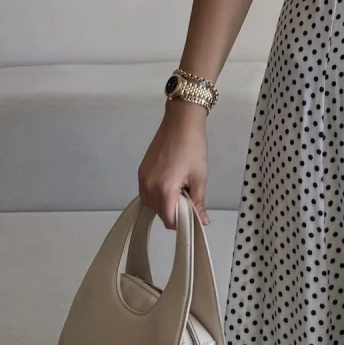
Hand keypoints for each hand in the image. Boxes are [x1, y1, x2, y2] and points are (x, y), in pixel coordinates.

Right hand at [137, 99, 211, 229]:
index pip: (168, 220)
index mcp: (165, 190)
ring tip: (179, 188)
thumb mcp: (200, 177)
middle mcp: (149, 187)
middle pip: (159, 213)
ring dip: (164, 203)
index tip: (191, 213)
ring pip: (151, 204)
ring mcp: (142, 179)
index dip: (181, 222)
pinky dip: (156, 194)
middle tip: (187, 196)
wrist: (181, 122)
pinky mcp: (140, 172)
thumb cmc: (193, 148)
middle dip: (173, 211)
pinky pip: (146, 192)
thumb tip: (203, 222)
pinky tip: (169, 183)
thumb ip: (198, 203)